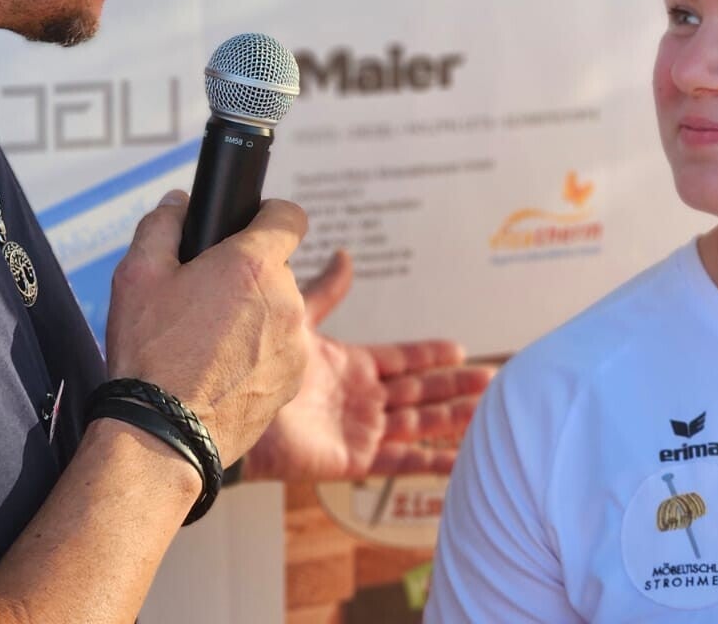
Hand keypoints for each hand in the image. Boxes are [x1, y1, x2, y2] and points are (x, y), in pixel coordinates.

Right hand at [103, 191, 308, 464]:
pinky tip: (219, 369)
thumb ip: (161, 224)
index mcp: (252, 265)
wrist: (163, 435)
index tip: (250, 225)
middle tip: (204, 296)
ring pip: (279, 311)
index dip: (268, 214)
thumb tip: (179, 202)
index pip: (289, 215)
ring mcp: (295, 344)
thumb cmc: (150, 354)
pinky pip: (280, 350)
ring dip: (254, 316)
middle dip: (246, 274)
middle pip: (276, 268)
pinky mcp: (293, 380)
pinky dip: (258, 354)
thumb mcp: (136, 274)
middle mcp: (285, 300)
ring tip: (207, 341)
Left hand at [241, 249, 495, 481]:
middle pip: (419, 390)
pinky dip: (433, 462)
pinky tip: (462, 463)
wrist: (224, 408)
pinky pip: (401, 461)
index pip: (399, 359)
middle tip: (493, 380)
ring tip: (490, 412)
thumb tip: (344, 254)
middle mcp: (359, 397)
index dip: (429, 354)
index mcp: (347, 365)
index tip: (459, 348)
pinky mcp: (355, 456)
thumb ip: (324, 290)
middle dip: (454, 386)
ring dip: (453, 418)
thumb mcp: (298, 318)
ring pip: (419, 423)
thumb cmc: (251, 362)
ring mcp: (359, 428)